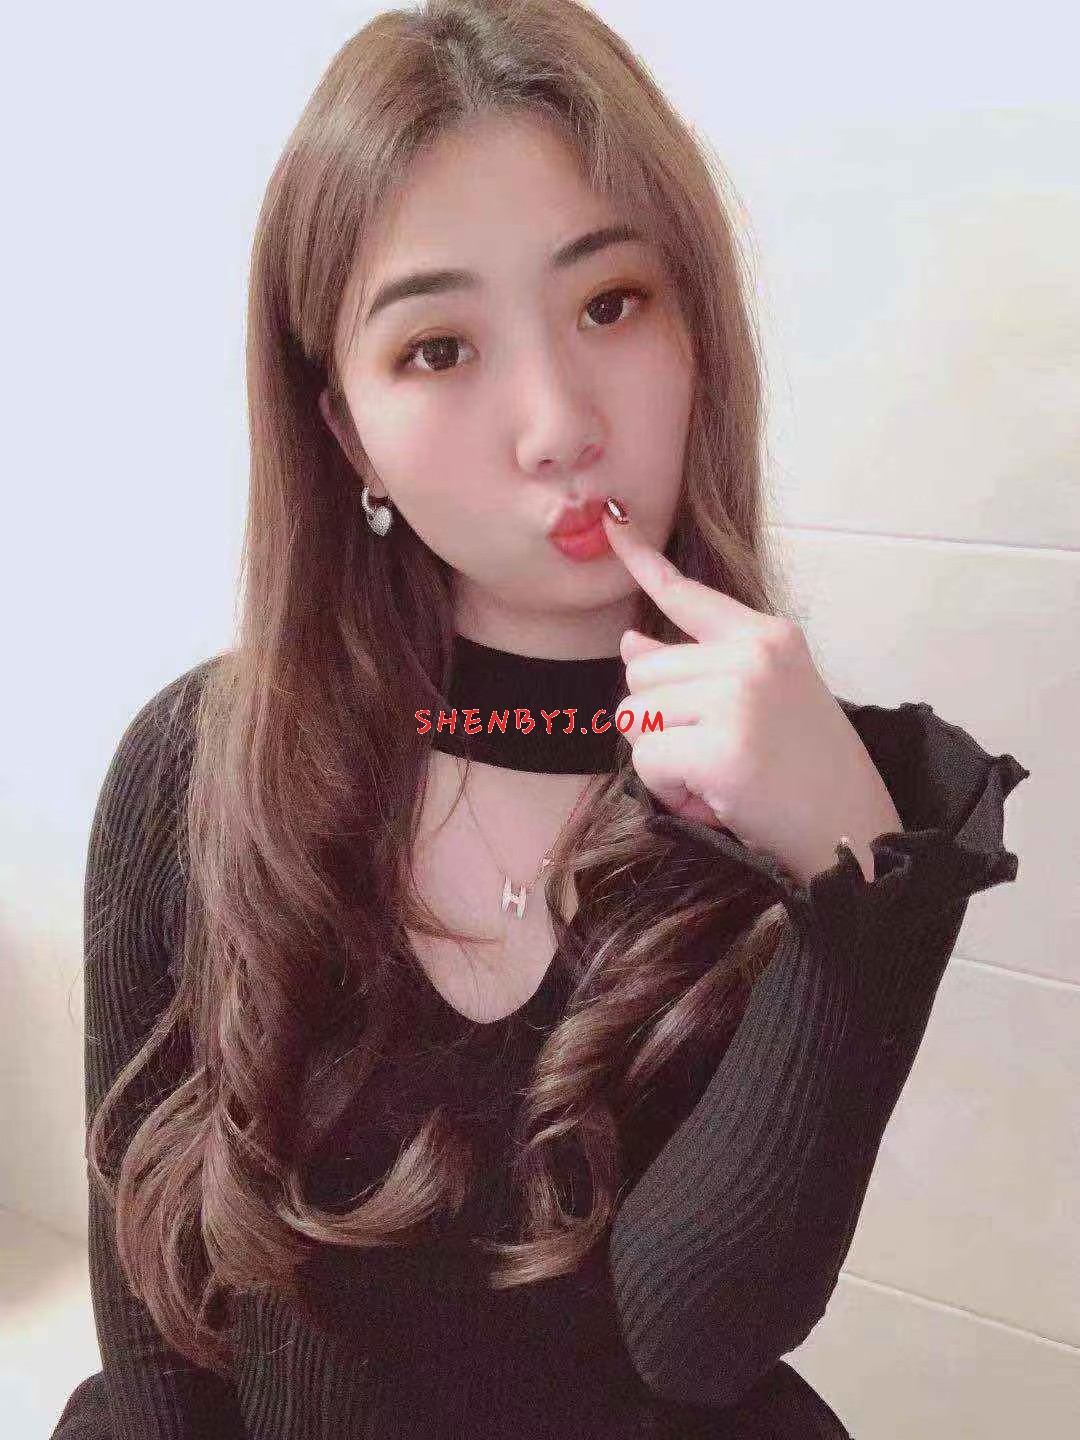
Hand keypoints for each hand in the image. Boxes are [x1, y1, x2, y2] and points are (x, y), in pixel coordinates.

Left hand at [602, 504, 902, 885]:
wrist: (856, 832)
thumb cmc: (807, 771)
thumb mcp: (764, 699)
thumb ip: (701, 667)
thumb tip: (631, 643)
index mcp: (769, 636)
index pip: (688, 595)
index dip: (642, 561)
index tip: (611, 523)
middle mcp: (754, 655)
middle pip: (641, 672)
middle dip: (661, 721)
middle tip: (715, 753)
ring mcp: (739, 697)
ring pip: (636, 716)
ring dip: (664, 758)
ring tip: (718, 776)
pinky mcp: (723, 747)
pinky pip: (647, 760)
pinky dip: (668, 789)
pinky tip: (711, 797)